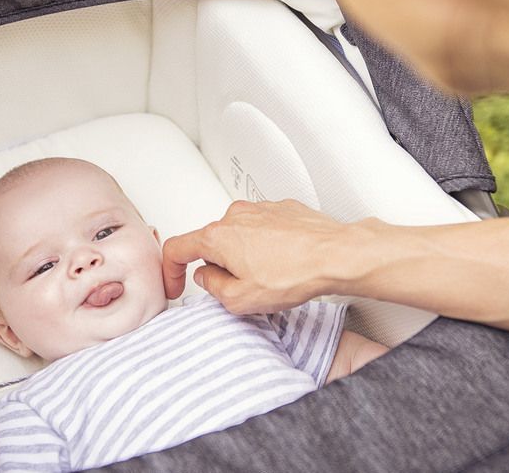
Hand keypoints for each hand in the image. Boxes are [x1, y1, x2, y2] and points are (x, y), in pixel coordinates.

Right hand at [162, 199, 357, 313]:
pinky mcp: (283, 209)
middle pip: (212, 242)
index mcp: (218, 236)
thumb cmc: (295, 274)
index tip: (177, 282)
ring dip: (245, 255)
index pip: (177, 248)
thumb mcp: (241, 299)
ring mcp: (261, 209)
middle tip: (239, 288)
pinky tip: (285, 261)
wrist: (337, 255)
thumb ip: (213, 288)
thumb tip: (208, 278)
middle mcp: (236, 215)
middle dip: (219, 266)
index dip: (171, 270)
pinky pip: (264, 228)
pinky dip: (267, 244)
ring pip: (239, 234)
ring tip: (270, 276)